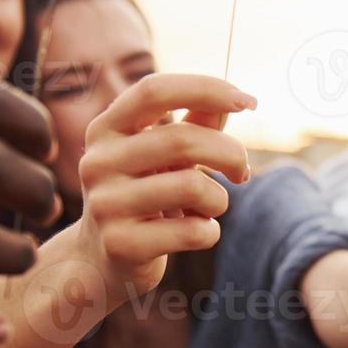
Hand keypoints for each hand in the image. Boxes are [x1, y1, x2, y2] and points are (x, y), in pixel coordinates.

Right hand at [76, 73, 254, 299]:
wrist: (100, 259)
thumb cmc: (143, 195)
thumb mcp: (161, 156)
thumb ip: (195, 125)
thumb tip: (235, 100)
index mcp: (106, 129)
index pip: (154, 91)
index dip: (205, 88)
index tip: (249, 102)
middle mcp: (98, 162)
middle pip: (183, 140)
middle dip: (230, 153)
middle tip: (242, 171)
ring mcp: (106, 204)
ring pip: (192, 188)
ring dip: (219, 199)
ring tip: (210, 207)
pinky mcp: (121, 244)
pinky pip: (193, 232)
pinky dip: (210, 232)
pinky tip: (198, 233)